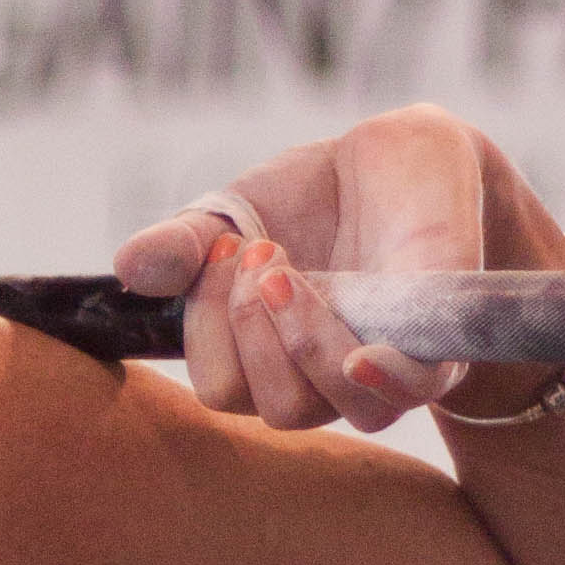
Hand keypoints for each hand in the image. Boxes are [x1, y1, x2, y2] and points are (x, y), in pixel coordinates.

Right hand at [115, 109, 485, 435]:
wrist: (407, 160)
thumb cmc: (320, 196)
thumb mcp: (239, 210)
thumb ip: (184, 243)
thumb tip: (130, 268)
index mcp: (265, 356)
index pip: (221, 386)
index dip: (209, 327)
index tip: (222, 248)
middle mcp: (319, 379)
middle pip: (263, 404)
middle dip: (245, 325)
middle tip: (260, 250)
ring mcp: (376, 371)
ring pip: (320, 404)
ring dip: (293, 339)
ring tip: (286, 268)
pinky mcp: (434, 348)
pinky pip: (405, 395)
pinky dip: (378, 382)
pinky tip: (362, 356)